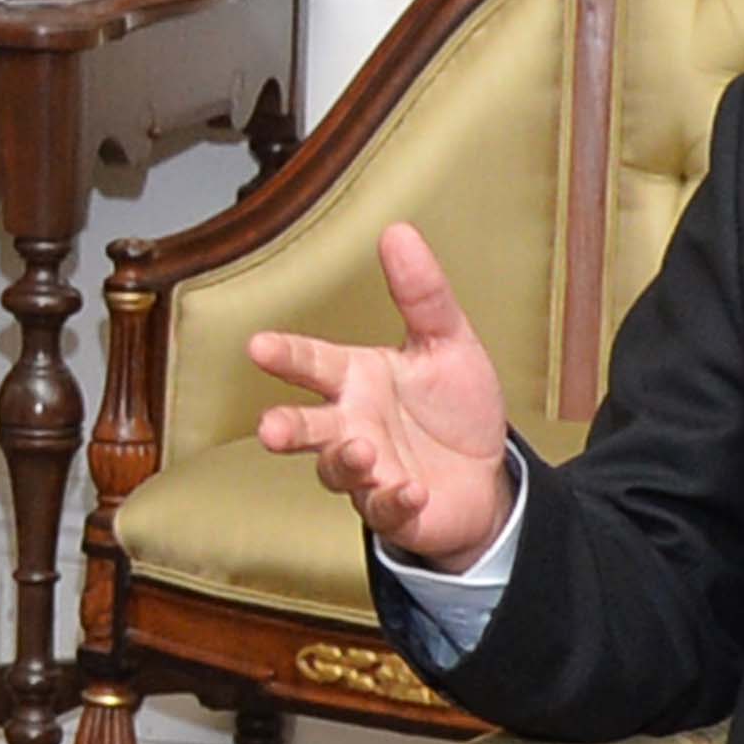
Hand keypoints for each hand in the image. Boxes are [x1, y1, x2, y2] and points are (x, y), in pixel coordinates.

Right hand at [245, 220, 523, 571]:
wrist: (486, 477)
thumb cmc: (455, 409)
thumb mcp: (449, 343)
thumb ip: (422, 293)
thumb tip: (398, 231)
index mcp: (357, 380)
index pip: (313, 364)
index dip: (286, 356)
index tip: (257, 346)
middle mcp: (351, 426)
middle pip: (305, 427)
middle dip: (285, 428)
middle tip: (271, 429)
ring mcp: (368, 473)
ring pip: (337, 471)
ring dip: (346, 462)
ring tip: (365, 451)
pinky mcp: (393, 511)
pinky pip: (385, 510)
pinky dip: (394, 501)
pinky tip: (411, 490)